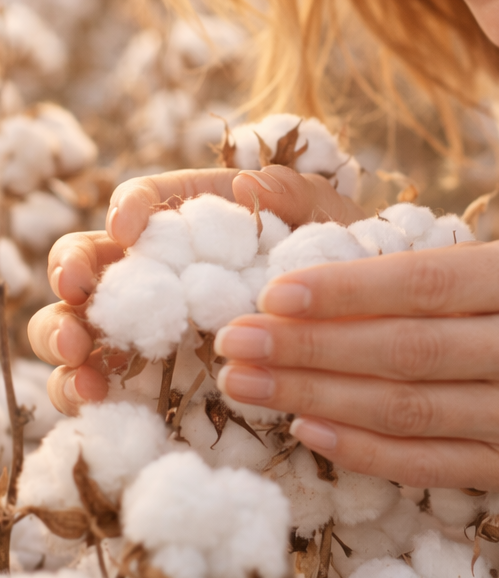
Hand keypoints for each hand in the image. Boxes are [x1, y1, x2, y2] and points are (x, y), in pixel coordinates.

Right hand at [28, 165, 364, 413]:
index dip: (128, 207)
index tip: (128, 227)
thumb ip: (292, 194)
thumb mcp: (325, 216)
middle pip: (91, 260)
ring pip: (76, 322)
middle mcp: (156, 270)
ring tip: (79, 354)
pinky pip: (95, 383)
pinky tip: (92, 395)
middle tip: (79, 287)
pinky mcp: (145, 380)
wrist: (357, 326)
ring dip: (63, 333)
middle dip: (74, 269)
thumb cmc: (336, 257)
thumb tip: (247, 182)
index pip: (143, 200)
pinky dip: (79, 388)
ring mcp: (145, 327)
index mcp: (192, 218)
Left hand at [215, 237, 498, 489]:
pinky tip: (306, 427)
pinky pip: (426, 461)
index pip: (426, 283)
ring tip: (247, 384)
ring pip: (407, 409)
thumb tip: (305, 262)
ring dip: (315, 397)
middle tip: (237, 341)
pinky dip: (359, 447)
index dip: (346, 291)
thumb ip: (415, 260)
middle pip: (407, 351)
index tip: (273, 291)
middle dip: (309, 347)